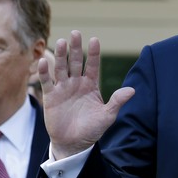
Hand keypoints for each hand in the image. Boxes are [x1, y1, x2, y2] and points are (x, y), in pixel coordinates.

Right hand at [39, 31, 134, 158]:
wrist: (74, 144)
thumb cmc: (92, 130)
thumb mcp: (107, 116)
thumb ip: (117, 102)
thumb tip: (132, 90)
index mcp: (91, 85)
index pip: (93, 66)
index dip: (93, 54)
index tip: (95, 40)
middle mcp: (76, 83)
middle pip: (75, 62)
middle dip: (75, 48)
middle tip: (76, 33)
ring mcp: (63, 88)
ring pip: (61, 68)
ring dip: (61, 55)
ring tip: (63, 42)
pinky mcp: (51, 97)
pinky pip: (47, 82)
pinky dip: (45, 72)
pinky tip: (45, 61)